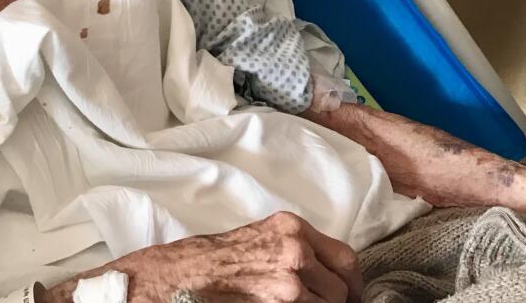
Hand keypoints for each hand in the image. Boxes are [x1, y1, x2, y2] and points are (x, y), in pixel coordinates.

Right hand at [47, 212, 361, 302]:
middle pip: (342, 289)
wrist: (172, 277)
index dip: (352, 285)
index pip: (347, 259)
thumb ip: (294, 250)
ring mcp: (286, 282)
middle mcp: (295, 250)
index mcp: (292, 228)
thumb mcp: (258, 239)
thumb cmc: (209, 260)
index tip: (350, 297)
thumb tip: (325, 276)